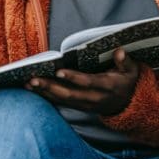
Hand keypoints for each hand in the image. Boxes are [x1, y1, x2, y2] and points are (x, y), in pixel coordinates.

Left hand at [25, 48, 139, 115]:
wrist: (128, 104)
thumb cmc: (126, 81)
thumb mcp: (131, 71)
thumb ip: (125, 61)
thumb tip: (119, 51)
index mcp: (107, 87)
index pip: (88, 82)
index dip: (73, 78)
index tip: (59, 71)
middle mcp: (94, 98)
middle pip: (69, 94)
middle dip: (50, 87)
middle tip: (33, 79)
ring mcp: (85, 104)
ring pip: (62, 100)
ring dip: (44, 92)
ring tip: (27, 83)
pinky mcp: (79, 106)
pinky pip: (60, 102)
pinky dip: (46, 96)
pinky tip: (32, 89)